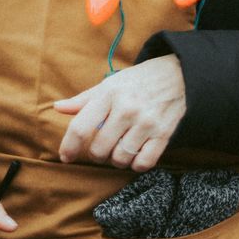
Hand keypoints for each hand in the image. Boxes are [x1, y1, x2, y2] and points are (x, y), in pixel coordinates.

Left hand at [54, 55, 186, 169]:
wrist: (180, 74)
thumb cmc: (140, 80)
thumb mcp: (111, 84)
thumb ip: (84, 99)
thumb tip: (58, 108)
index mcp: (109, 94)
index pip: (80, 128)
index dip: (69, 146)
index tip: (66, 157)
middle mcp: (127, 109)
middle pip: (99, 149)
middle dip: (96, 155)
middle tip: (102, 149)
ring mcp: (146, 123)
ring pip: (120, 158)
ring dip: (117, 160)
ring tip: (120, 150)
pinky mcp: (164, 134)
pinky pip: (144, 162)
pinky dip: (136, 164)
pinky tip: (136, 155)